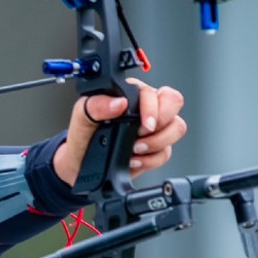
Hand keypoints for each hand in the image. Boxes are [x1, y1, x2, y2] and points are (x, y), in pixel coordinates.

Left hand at [53, 78, 186, 185]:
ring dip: (156, 143)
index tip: (143, 125)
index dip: (153, 108)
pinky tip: (134, 160)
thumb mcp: (82, 116)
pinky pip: (166, 152)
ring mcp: (153, 128)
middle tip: (140, 135)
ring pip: (176, 128)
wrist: (80, 164)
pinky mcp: (155, 148)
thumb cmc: (82, 136)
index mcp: (129, 93)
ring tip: (134, 149)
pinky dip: (150, 160)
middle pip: (174, 104)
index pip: (155, 92)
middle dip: (160, 124)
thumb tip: (119, 102)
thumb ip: (97, 105)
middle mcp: (145, 108)